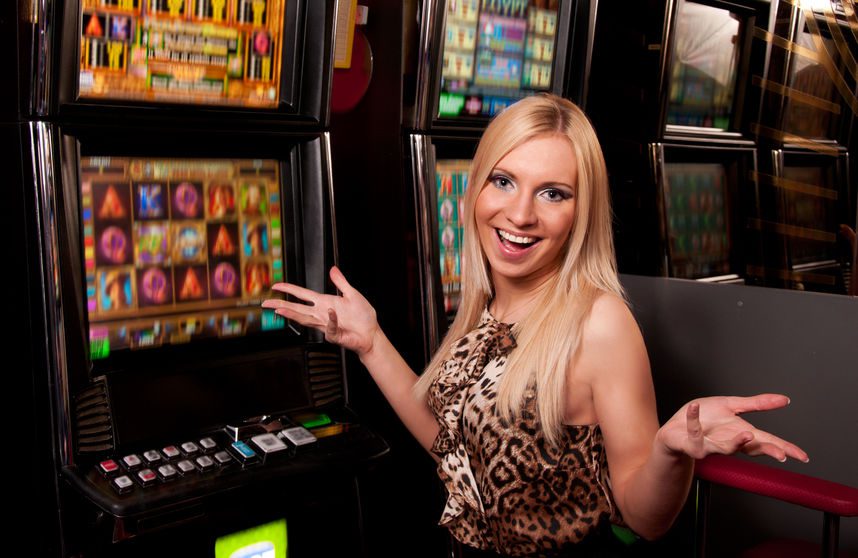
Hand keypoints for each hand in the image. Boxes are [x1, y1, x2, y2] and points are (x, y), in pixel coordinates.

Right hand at [261, 266, 379, 355]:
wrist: (371, 334)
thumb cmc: (363, 317)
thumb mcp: (353, 294)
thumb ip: (341, 282)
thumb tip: (333, 269)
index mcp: (325, 303)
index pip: (303, 295)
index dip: (289, 290)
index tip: (276, 286)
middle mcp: (322, 314)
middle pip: (297, 308)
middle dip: (281, 305)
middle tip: (266, 302)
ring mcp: (326, 325)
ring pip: (305, 319)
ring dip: (293, 314)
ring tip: (280, 309)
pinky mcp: (334, 335)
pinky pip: (330, 327)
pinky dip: (331, 320)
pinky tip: (330, 312)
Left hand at [656, 394, 808, 462]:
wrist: (676, 427)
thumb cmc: (705, 418)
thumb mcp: (732, 405)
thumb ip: (757, 404)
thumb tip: (784, 399)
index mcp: (741, 432)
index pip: (767, 442)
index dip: (784, 448)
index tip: (802, 456)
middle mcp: (729, 442)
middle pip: (751, 449)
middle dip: (766, 451)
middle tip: (781, 455)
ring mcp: (711, 446)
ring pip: (725, 448)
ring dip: (736, 442)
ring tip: (747, 434)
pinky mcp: (693, 444)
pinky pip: (694, 431)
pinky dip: (693, 419)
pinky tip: (693, 407)